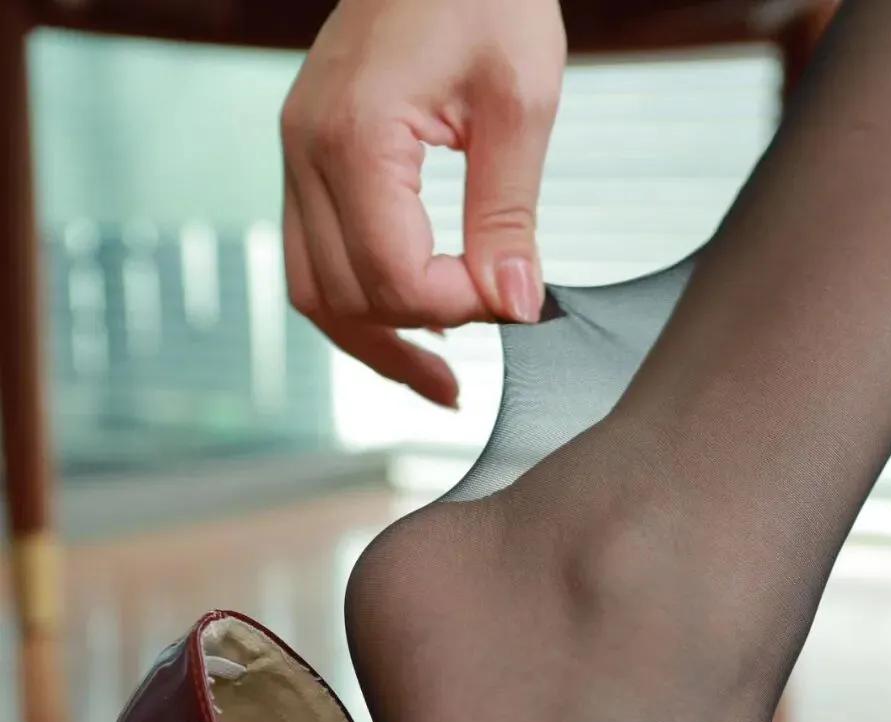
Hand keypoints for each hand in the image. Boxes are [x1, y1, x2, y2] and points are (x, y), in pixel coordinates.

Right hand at [281, 0, 566, 405]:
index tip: (513, 297)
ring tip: (437, 379)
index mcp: (354, 135)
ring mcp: (296, 155)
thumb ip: (510, 215)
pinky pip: (313, 260)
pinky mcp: (308, 158)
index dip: (456, 308)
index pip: (393, 276)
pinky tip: (409, 325)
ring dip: (376, 344)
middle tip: (489, 334)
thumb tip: (514, 305)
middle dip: (420, 333)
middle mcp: (306, 151)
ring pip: (315, 294)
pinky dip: (358, 305)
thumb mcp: (521, 101)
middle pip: (346, 298)